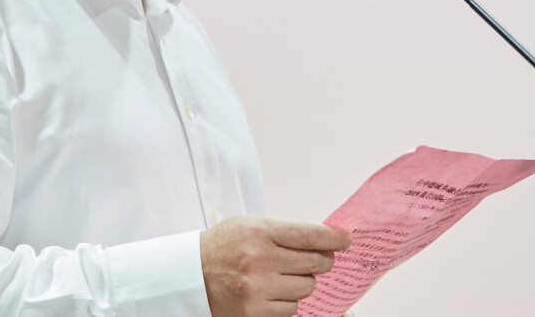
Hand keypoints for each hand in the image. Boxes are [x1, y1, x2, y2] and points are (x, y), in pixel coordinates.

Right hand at [201, 216, 351, 316]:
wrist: (189, 275)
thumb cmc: (223, 246)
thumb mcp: (250, 225)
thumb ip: (285, 231)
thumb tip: (324, 239)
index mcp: (259, 232)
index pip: (310, 234)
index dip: (334, 238)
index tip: (345, 239)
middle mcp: (259, 259)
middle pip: (315, 263)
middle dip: (322, 261)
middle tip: (318, 259)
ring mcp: (257, 289)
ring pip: (306, 288)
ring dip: (302, 282)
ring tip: (283, 275)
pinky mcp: (254, 312)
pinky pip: (291, 309)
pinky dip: (287, 301)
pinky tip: (273, 291)